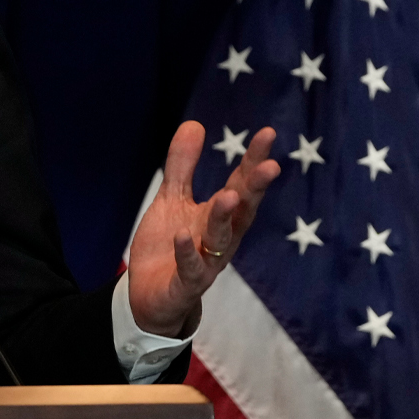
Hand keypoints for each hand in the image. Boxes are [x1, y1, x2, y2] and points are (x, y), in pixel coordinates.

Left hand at [127, 122, 279, 336]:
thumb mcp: (172, 199)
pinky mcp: (186, 285)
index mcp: (221, 216)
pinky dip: (187, 253)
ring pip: (221, 240)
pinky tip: (182, 236)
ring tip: (228, 195)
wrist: (149, 295)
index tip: (267, 134)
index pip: (241, 184)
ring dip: (224, 218)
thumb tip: (195, 124)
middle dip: (255, 189)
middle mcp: (221, 239)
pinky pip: (190, 270)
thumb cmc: (169, 244)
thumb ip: (182, 166)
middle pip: (242, 210)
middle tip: (270, 166)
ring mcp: (206, 263)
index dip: (254, 161)